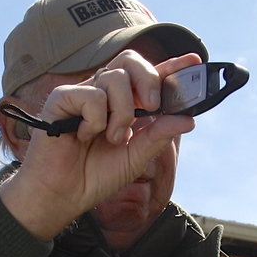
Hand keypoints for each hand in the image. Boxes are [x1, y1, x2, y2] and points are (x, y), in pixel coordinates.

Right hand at [0, 50, 198, 240]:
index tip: (195, 61)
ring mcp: (82, 93)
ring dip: (122, 113)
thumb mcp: (136, 158)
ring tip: (111, 138)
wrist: (62, 196)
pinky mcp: (61, 98)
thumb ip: (159, 136)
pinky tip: (83, 136)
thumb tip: (188, 118)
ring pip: (115, 78)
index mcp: (122, 105)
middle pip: (131, 61)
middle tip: (153, 106)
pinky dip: (96, 120)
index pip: (148, 77)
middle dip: (149, 80)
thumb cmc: (93, 176)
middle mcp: (102, 93)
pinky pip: (92, 95)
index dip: (171, 66)